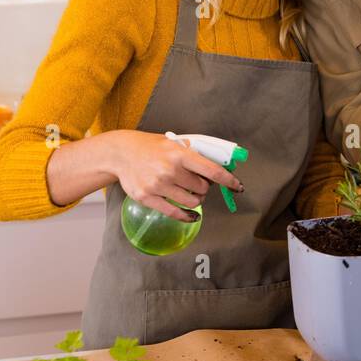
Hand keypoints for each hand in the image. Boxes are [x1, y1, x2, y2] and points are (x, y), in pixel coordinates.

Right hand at [109, 130, 243, 221]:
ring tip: (191, 194)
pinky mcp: (147, 198)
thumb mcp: (175, 144)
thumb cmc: (152, 148)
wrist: (122, 153)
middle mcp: (170, 170)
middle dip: (204, 188)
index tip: (238, 187)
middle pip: (203, 188)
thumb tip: (219, 168)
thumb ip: (195, 155)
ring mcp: (158, 185)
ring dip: (196, 200)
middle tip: (198, 184)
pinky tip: (193, 216)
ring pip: (192, 201)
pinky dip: (187, 216)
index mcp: (180, 154)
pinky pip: (175, 212)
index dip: (229, 180)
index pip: (213, 171)